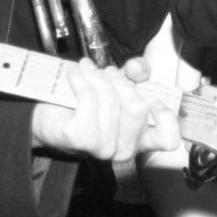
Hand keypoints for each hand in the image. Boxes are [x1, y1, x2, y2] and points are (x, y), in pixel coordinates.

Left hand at [30, 57, 183, 159]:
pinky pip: (88, 98)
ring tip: (87, 68)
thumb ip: (135, 74)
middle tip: (107, 72)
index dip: (167, 117)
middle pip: (137, 108)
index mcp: (141, 138)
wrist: (48, 114)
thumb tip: (137, 67)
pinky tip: (75, 74)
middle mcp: (125, 148)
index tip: (155, 100)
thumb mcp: (118, 86)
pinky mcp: (80, 139)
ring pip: (110, 99)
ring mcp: (102, 147)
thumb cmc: (86, 103)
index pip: (168, 139)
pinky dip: (81, 79)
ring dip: (97, 76)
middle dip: (121, 81)